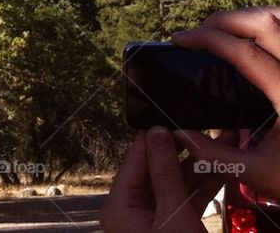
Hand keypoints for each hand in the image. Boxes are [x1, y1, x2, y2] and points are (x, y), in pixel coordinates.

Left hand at [100, 127, 225, 231]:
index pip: (135, 160)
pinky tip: (220, 171)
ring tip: (218, 147)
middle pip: (155, 170)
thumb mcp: (174, 216)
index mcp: (119, 206)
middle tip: (204, 131)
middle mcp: (131, 208)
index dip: (155, 137)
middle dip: (183, 153)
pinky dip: (201, 189)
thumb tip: (158, 131)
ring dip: (197, 169)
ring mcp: (151, 218)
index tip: (175, 116)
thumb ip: (166, 174)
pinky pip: (183, 200)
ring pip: (173, 185)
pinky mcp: (171, 227)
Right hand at [172, 6, 279, 198]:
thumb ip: (217, 158)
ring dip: (248, 17)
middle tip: (198, 32)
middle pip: (263, 23)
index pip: (243, 51)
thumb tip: (178, 134)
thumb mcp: (262, 174)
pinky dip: (268, 25)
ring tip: (223, 31)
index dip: (207, 38)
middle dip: (224, 20)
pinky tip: (252, 39)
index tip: (180, 40)